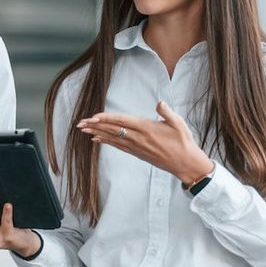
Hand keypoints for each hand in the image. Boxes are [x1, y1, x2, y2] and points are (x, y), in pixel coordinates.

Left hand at [75, 101, 213, 184]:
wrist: (186, 164)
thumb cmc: (184, 142)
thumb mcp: (179, 124)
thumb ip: (167, 112)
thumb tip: (159, 103)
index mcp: (147, 128)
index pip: (122, 121)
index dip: (106, 118)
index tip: (92, 116)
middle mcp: (138, 138)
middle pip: (112, 129)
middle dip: (95, 126)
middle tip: (80, 123)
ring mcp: (136, 147)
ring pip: (113, 138)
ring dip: (97, 133)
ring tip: (83, 130)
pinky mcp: (137, 153)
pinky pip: (118, 146)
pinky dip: (106, 142)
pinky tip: (97, 140)